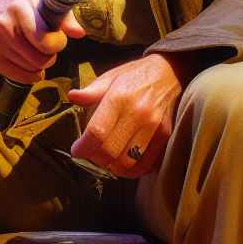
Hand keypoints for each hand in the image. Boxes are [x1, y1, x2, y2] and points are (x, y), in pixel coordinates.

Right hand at [0, 0, 85, 82]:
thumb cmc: (16, 8)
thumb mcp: (39, 2)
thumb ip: (63, 16)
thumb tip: (80, 33)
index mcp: (20, 7)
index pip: (49, 41)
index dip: (57, 42)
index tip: (54, 36)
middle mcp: (4, 25)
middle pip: (42, 60)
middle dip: (49, 56)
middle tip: (43, 46)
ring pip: (33, 70)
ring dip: (38, 65)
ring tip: (31, 50)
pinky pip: (21, 78)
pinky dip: (29, 74)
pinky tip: (25, 61)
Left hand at [67, 54, 187, 178]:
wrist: (169, 73)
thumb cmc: (135, 75)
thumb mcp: (111, 76)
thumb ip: (91, 90)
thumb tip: (73, 97)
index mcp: (119, 97)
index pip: (97, 132)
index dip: (82, 147)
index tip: (77, 150)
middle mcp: (137, 114)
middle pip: (110, 151)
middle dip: (93, 158)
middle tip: (89, 154)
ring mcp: (153, 127)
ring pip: (126, 162)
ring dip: (111, 166)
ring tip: (105, 157)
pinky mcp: (164, 137)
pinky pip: (144, 165)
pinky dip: (130, 170)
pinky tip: (122, 161)